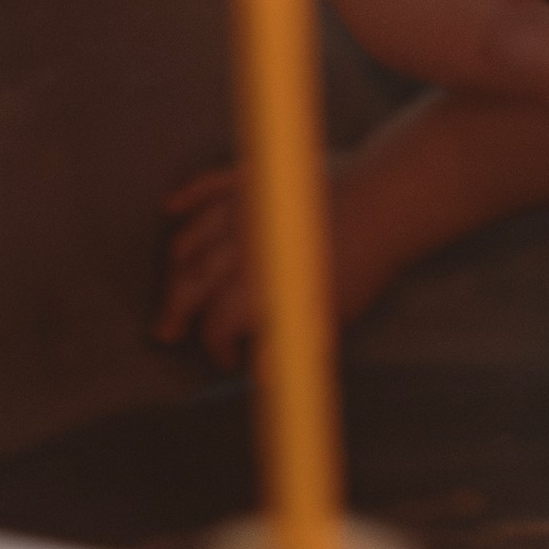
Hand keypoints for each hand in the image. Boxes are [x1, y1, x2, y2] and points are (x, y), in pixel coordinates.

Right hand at [154, 159, 404, 368]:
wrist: (382, 201)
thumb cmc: (360, 264)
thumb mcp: (329, 317)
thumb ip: (289, 345)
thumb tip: (261, 373)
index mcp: (258, 285)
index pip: (217, 322)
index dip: (216, 346)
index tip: (228, 359)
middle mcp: (239, 246)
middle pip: (191, 282)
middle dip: (176, 310)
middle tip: (166, 330)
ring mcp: (241, 206)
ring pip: (191, 237)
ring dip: (176, 264)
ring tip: (173, 284)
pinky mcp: (250, 175)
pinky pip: (208, 183)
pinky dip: (187, 194)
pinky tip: (170, 206)